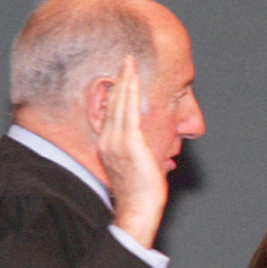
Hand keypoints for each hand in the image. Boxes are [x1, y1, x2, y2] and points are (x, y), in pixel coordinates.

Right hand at [97, 55, 167, 248]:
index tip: (121, 76)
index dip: (116, 92)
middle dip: (119, 80)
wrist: (138, 208)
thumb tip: (159, 154)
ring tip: (129, 62)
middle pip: (113, 103)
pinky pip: (129, 111)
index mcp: (108, 146)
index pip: (111, 112)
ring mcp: (117, 141)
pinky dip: (131, 93)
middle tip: (125, 59)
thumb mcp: (137, 169)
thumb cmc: (141, 193)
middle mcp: (108, 140)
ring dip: (125, 80)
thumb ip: (141, 156)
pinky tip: (133, 79)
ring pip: (119, 103)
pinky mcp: (129, 142)